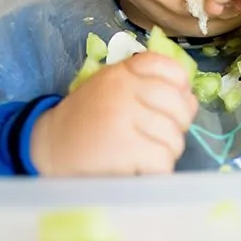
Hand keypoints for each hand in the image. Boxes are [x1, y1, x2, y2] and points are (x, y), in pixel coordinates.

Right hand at [29, 53, 197, 176]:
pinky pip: (162, 160)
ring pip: (174, 137)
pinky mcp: (124, 147)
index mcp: (123, 72)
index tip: (169, 105)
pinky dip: (156, 171)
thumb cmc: (88, 119)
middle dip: (177, 127)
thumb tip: (190, 99)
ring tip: (143, 154)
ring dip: (165, 153)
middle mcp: (125, 89)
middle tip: (157, 138)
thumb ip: (146, 85)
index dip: (180, 89)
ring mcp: (125, 117)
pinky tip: (140, 169)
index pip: (171, 69)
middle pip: (180, 106)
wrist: (49, 145)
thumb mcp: (111, 87)